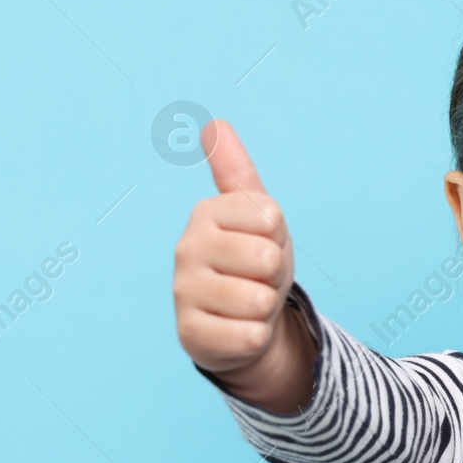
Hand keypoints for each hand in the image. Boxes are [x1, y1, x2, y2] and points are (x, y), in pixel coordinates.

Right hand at [173, 120, 297, 375]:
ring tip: (249, 303)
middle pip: (266, 260)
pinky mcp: (190, 335)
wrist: (242, 321)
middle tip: (258, 278)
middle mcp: (186, 250)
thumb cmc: (253, 264)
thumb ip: (237, 173)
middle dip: (275, 276)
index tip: (263, 242)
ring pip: (259, 301)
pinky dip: (256, 337)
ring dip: (266, 308)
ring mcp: (183, 293)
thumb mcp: (258, 215)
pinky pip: (250, 336)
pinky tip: (239, 330)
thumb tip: (216, 125)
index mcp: (206, 214)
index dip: (278, 236)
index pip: (270, 218)